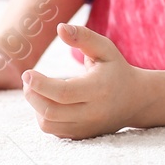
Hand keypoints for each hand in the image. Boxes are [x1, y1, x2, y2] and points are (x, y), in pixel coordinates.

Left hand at [21, 24, 148, 138]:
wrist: (136, 100)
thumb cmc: (116, 70)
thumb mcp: (105, 49)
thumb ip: (83, 37)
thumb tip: (60, 28)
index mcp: (99, 89)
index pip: (63, 92)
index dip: (40, 84)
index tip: (27, 73)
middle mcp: (93, 112)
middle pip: (51, 111)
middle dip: (32, 95)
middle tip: (28, 80)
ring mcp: (86, 127)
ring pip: (49, 124)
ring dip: (36, 107)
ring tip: (37, 90)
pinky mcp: (81, 136)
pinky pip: (54, 131)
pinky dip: (44, 116)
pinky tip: (48, 101)